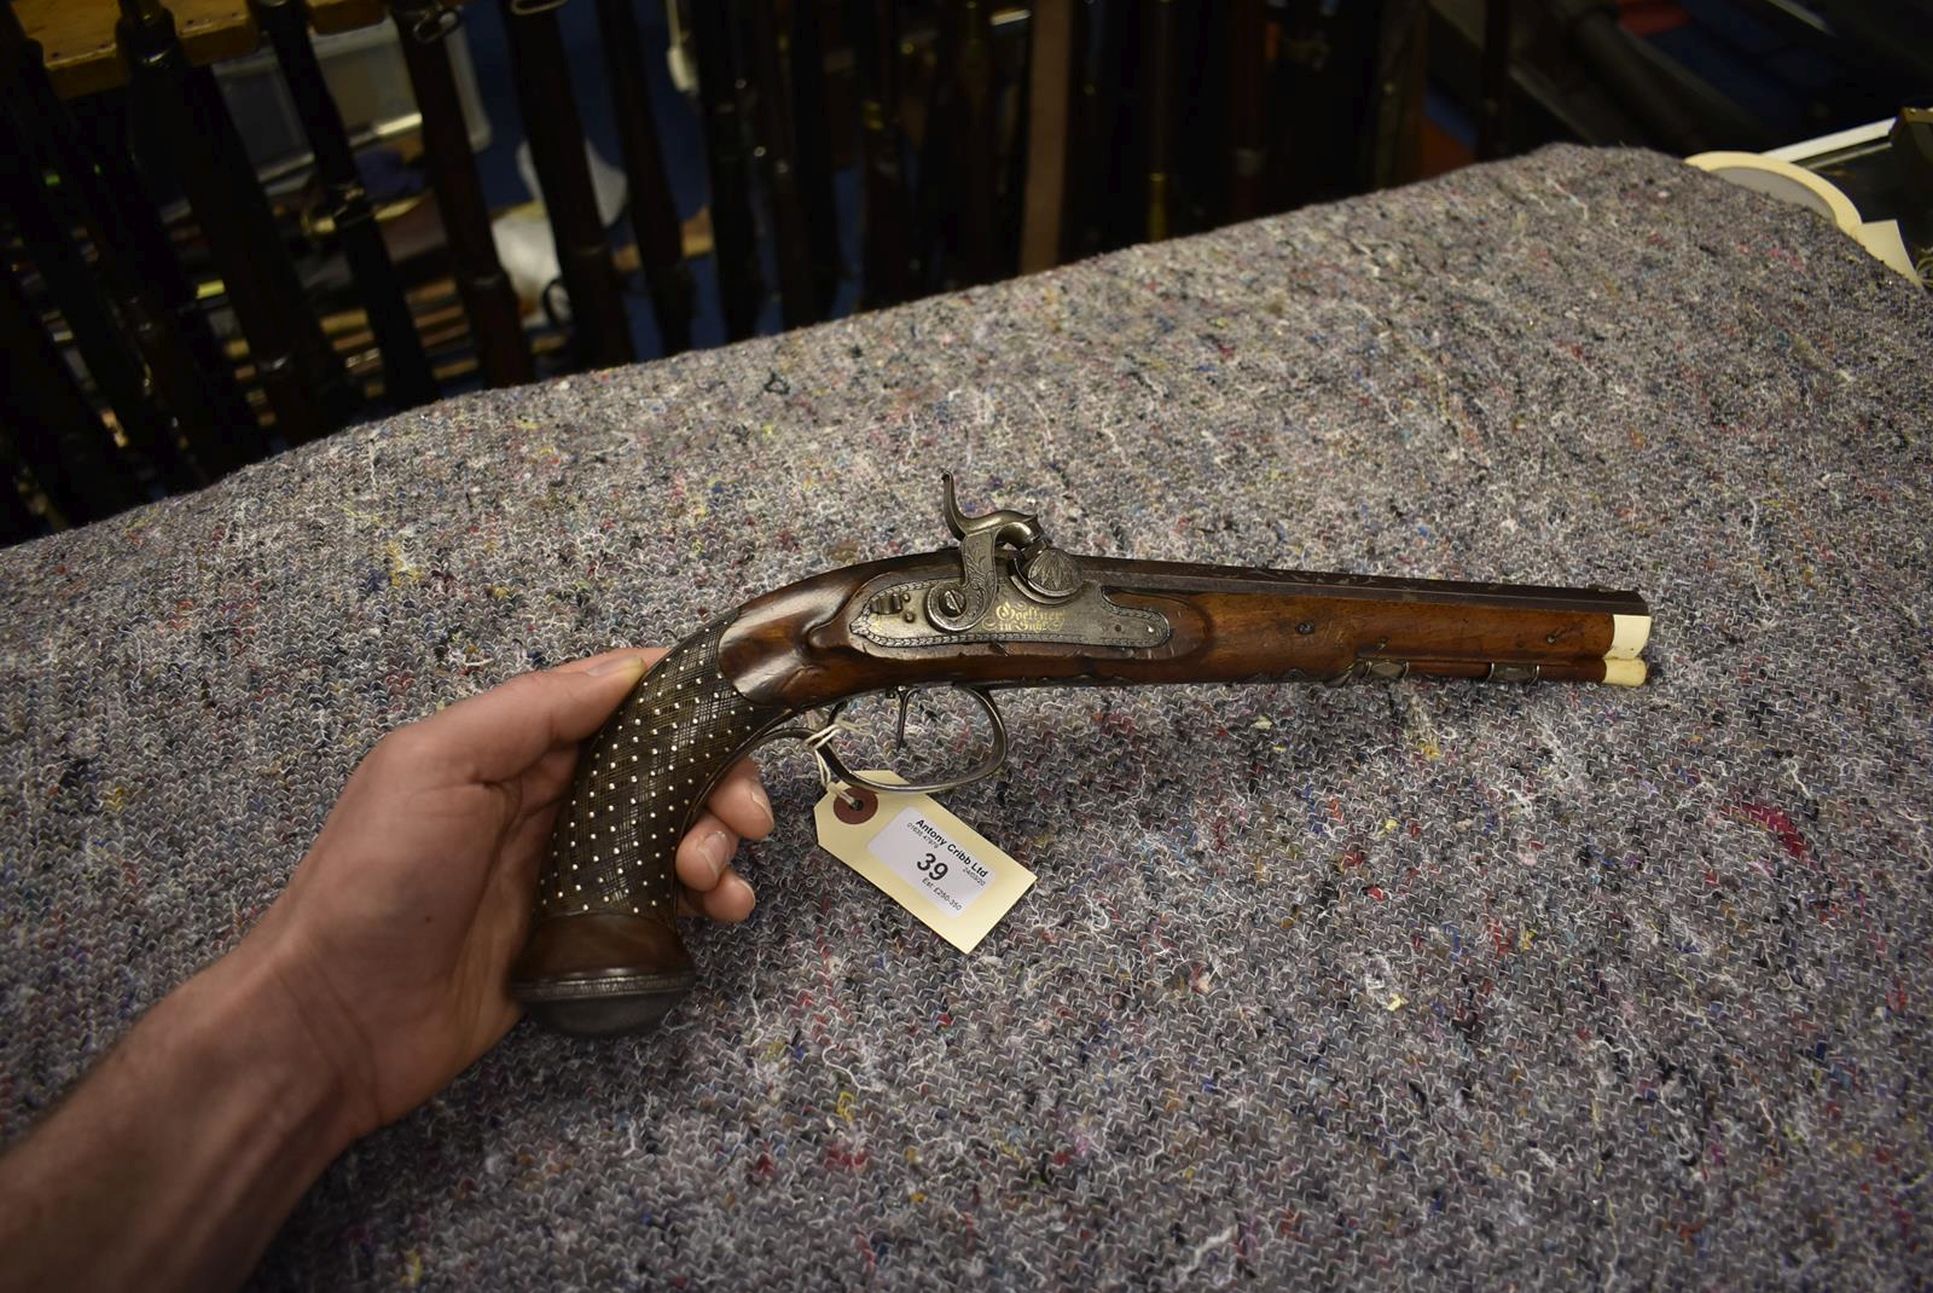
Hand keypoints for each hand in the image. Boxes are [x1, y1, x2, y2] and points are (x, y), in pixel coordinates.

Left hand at [245, 650, 774, 1134]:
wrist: (335, 1022)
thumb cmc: (374, 883)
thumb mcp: (437, 767)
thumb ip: (531, 712)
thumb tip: (627, 669)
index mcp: (508, 751)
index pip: (615, 703)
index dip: (682, 705)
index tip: (738, 719)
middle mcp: (542, 803)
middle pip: (659, 770)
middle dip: (714, 784)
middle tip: (744, 822)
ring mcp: (564, 873)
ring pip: (669, 836)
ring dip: (713, 844)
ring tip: (716, 881)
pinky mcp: (580, 939)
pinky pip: (659, 906)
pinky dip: (703, 901)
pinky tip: (720, 914)